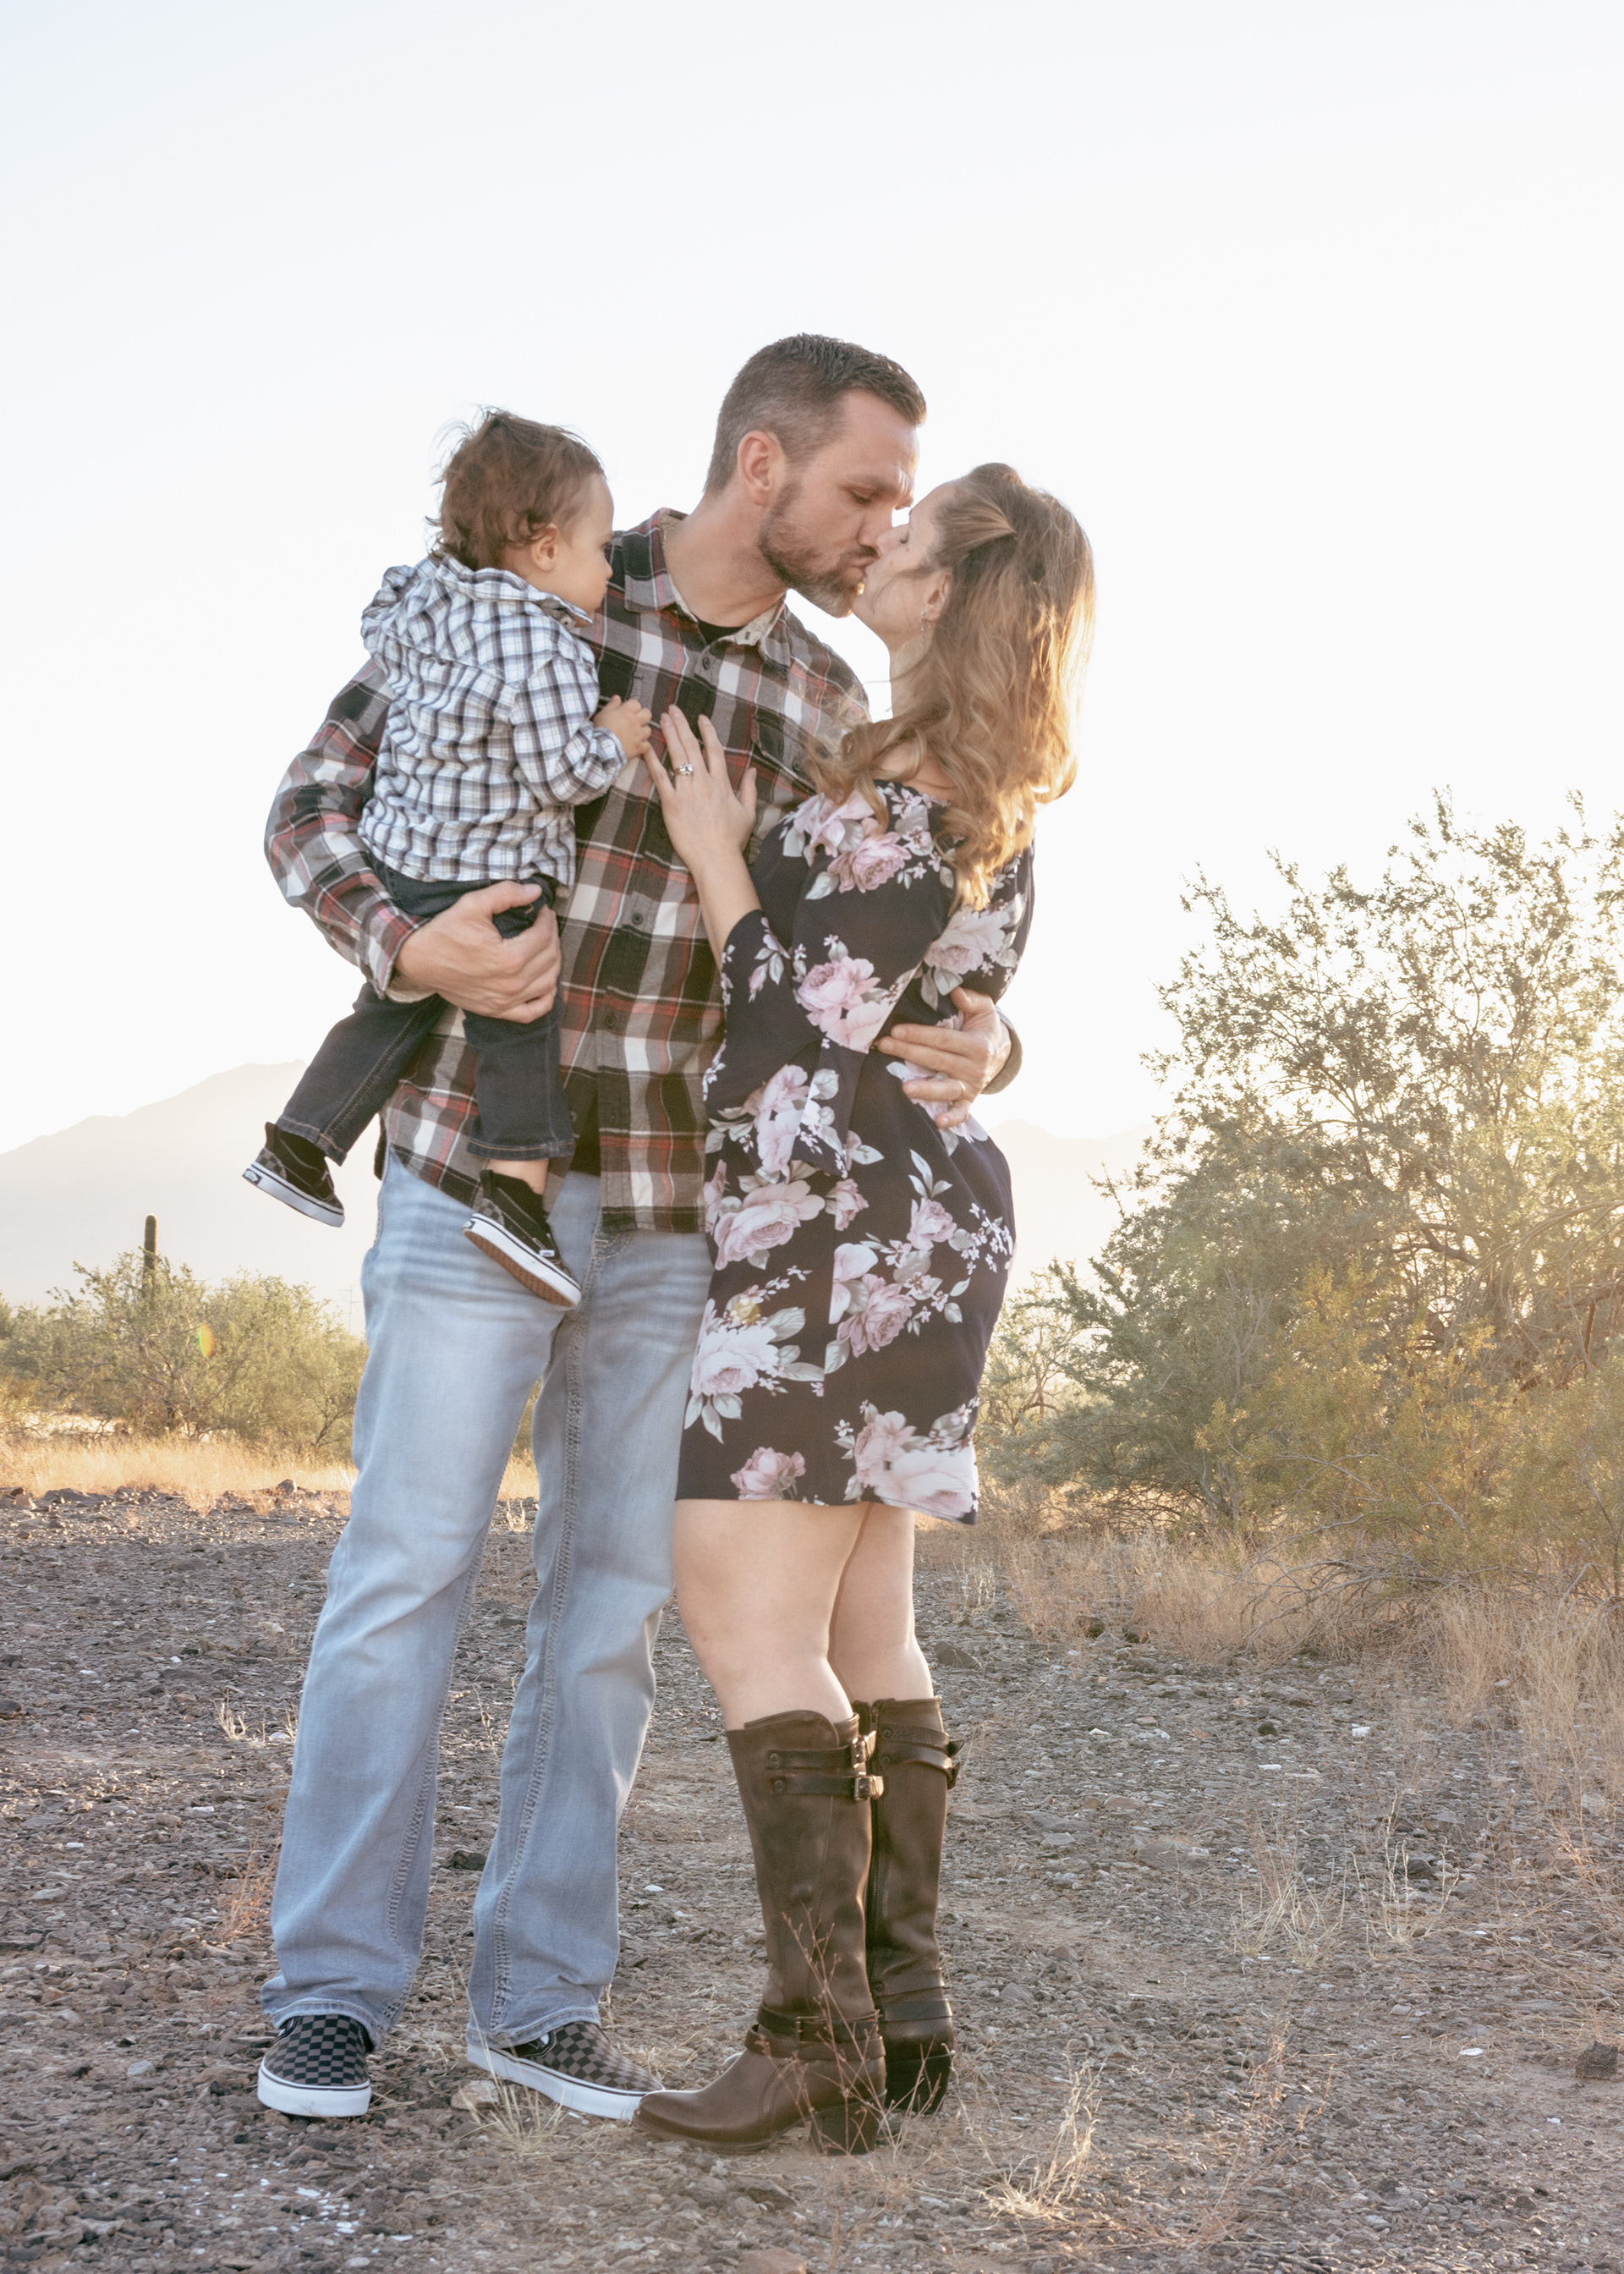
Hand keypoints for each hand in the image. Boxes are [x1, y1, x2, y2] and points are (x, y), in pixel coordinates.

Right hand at [393, 881, 560, 1021]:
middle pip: (550, 958)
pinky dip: (546, 998)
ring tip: (546, 946)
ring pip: (548, 983)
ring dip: (553, 962)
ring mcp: (505, 1001)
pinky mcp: (497, 1011)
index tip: (543, 910)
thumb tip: (535, 892)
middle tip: (544, 924)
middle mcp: (512, 983)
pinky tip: (546, 982)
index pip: (544, 936)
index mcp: (509, 957)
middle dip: (552, 936)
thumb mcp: (473, 904)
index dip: (548, 919)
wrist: (419, 960)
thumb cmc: (445, 932)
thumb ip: (507, 894)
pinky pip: (534, 1012)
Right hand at [595, 694, 652, 760]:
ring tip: (637, 734)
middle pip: (647, 714)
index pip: (636, 703)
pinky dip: (643, 746)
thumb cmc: (601, 730)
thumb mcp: (602, 714)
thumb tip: (617, 697)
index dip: (633, 707)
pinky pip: (647, 745)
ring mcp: (638, 735)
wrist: (602, 748)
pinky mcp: (639, 747)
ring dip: (643, 731)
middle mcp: (635, 722)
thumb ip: (611, 705)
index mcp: (626, 712)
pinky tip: (638, 746)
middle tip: (637, 720)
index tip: (629, 711)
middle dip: (643, 716)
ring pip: (648, 730)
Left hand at [643, 709, 757, 870]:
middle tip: (672, 709)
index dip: (707, 732)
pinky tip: (648, 748)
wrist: (716, 859)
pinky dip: (654, 762)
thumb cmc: (731, 840)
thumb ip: (749, 789)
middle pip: (692, 747)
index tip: (700, 718)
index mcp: (722, 784)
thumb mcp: (748, 813)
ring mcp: (687, 792)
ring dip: (668, 735)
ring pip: (677, 757)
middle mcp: (704, 783)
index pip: (714, 751)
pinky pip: (661, 778)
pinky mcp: (671, 804)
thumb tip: (752, 770)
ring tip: (660, 719)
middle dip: (682, 726)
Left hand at [878, 987, 1010, 1128]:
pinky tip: (938, 1122)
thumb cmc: (983, 1028)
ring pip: (946, 1089)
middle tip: (884, 1046)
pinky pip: (961, 1112)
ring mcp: (971, 1086)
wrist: (1001, 1053)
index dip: (919, 1034)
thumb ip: (972, 999)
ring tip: (905, 1088)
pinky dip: (952, 1118)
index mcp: (977, 1044)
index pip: (943, 1039)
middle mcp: (975, 1067)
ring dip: (926, 1089)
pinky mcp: (969, 1100)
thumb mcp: (985, 1010)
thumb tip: (955, 991)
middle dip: (909, 1053)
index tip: (896, 1030)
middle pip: (937, 1061)